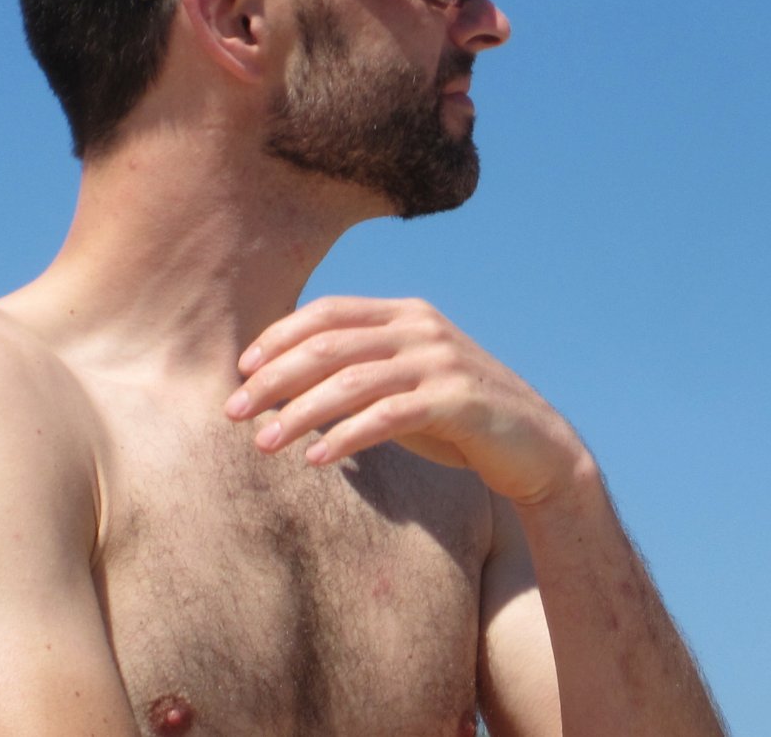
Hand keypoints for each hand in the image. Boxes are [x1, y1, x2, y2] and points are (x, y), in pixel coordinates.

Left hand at [225, 296, 587, 504]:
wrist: (536, 446)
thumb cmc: (455, 417)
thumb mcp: (403, 384)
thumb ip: (359, 371)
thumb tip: (284, 384)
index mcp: (404, 313)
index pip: (327, 311)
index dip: (279, 337)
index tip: (242, 370)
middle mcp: (421, 327)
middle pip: (330, 344)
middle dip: (275, 378)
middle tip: (234, 411)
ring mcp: (441, 361)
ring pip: (353, 380)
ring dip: (300, 413)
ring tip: (264, 444)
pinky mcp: (458, 400)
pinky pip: (388, 416)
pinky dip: (347, 437)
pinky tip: (317, 459)